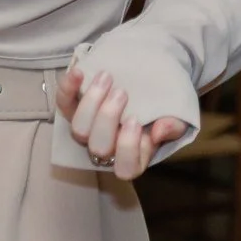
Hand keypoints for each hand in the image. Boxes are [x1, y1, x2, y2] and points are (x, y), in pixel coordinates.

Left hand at [55, 66, 188, 179]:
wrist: (149, 81)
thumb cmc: (163, 107)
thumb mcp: (177, 118)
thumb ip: (173, 127)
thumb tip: (158, 132)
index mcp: (133, 156)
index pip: (126, 167)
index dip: (127, 147)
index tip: (135, 120)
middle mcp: (107, 147)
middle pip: (98, 146)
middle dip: (108, 117)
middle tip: (122, 92)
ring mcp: (87, 129)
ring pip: (78, 128)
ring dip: (91, 101)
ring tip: (107, 78)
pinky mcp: (73, 109)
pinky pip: (63, 104)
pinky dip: (68, 88)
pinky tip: (79, 73)